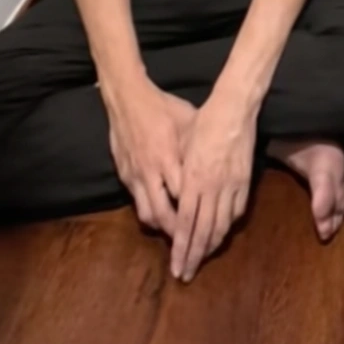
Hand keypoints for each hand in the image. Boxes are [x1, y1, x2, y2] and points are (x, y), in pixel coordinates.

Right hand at [107, 79, 196, 236]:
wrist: (128, 99)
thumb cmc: (163, 108)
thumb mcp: (188, 122)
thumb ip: (198, 147)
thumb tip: (218, 162)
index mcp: (169, 158)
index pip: (184, 197)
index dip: (195, 216)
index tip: (208, 228)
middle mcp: (151, 172)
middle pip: (164, 214)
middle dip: (177, 234)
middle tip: (190, 243)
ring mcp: (135, 176)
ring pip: (147, 214)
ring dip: (161, 226)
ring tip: (176, 235)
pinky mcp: (125, 176)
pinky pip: (137, 203)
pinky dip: (149, 212)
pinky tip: (160, 215)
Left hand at [170, 91, 256, 281]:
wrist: (234, 108)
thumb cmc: (203, 123)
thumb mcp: (183, 148)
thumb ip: (179, 177)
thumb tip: (172, 200)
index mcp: (194, 179)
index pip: (186, 224)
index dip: (182, 249)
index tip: (177, 267)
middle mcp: (213, 187)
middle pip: (204, 231)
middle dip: (195, 256)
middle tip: (187, 274)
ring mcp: (232, 185)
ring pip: (222, 225)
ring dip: (211, 246)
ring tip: (202, 259)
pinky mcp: (246, 181)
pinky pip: (237, 211)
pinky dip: (227, 226)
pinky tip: (221, 233)